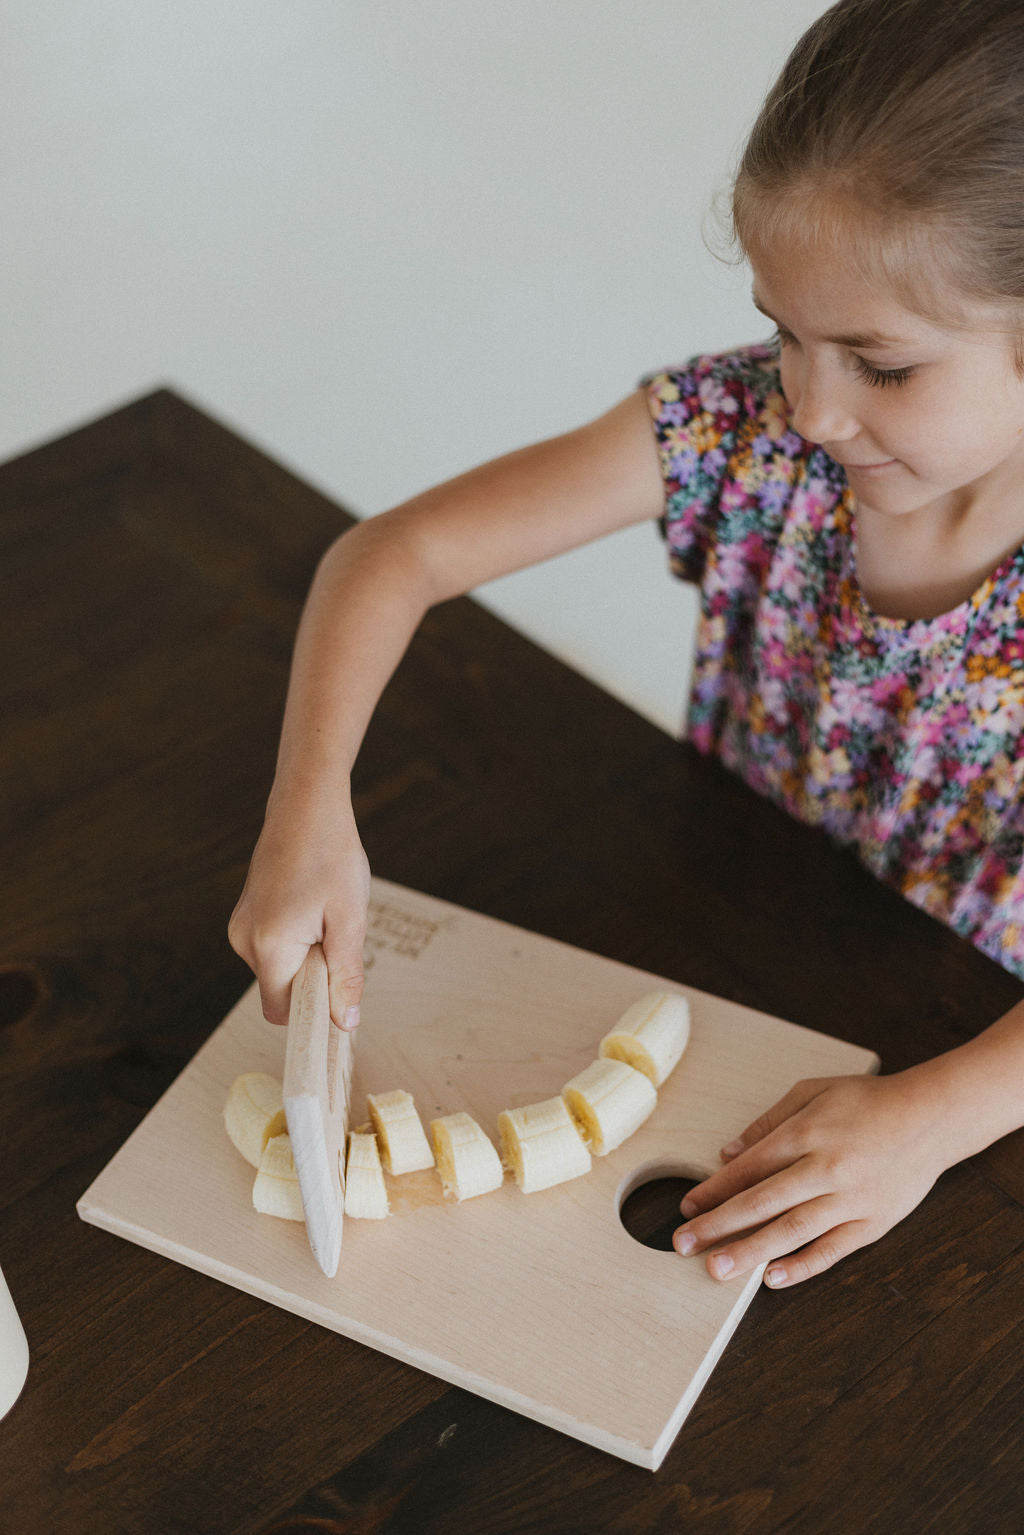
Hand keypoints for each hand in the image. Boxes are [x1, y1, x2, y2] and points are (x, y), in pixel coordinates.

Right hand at [228, 791, 370, 1030]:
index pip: (283, 1012)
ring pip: (279, 969)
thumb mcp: (350, 920)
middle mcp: (244, 940)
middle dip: (314, 980)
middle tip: (339, 938)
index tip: (342, 1002)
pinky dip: (297, 942)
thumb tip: (344, 1023)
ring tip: (327, 915)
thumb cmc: (331, 855)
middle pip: (282, 991)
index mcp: (268, 945)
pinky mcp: (246, 915)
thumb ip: (345, 976)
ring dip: (308, 958)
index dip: (314, 1015)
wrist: (306, 805)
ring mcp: (241, 925)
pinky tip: (314, 908)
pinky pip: (274, 948)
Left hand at [673, 1071, 950, 1287]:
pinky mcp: (873, 1223)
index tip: (687, 1208)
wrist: (932, 1117)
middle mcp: (826, 1168)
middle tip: (684, 1246)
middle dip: (719, 1226)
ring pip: (793, 1231)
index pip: (749, 1168)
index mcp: (807, 1133)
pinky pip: (833, 1249)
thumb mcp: (813, 1092)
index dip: (714, 1190)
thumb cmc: (867, 1101)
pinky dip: (802, 1266)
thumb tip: (728, 1152)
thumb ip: (768, 1122)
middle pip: (763, 1202)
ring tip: (717, 1270)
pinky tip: (773, 1278)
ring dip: (751, 1252)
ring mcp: (851, 1199)